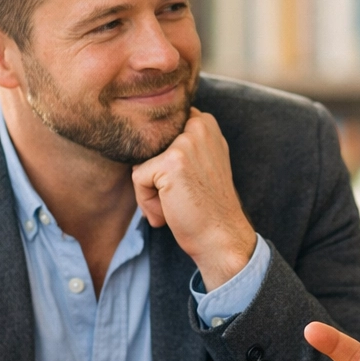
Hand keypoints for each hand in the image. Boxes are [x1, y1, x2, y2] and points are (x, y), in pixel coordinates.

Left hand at [131, 108, 256, 289]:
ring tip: (176, 203)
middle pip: (148, 148)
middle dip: (156, 175)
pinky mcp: (170, 163)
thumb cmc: (207, 206)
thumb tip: (140, 137)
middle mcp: (198, 126)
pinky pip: (137, 178)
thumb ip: (182, 143)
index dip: (164, 161)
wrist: (221, 237)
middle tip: (182, 195)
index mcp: (206, 123)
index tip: (187, 182)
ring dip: (151, 190)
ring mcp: (185, 143)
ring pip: (142, 164)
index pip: (160, 132)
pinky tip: (169, 211)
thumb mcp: (204, 162)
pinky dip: (147, 202)